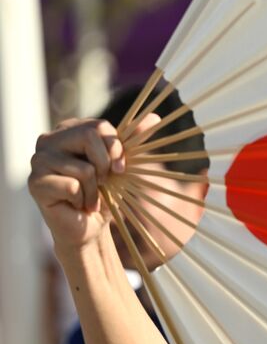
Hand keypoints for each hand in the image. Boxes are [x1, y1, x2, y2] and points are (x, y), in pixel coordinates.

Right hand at [28, 113, 157, 254]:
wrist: (91, 226)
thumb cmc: (105, 192)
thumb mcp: (122, 163)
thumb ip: (134, 139)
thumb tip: (155, 117)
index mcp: (69, 129)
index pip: (99, 126)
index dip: (116, 150)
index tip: (118, 169)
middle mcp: (48, 140)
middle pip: (89, 136)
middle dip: (105, 166)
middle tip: (102, 182)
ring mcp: (38, 160)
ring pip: (84, 168)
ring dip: (95, 190)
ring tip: (88, 197)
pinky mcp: (34, 182)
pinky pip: (72, 186)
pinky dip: (82, 200)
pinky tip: (75, 204)